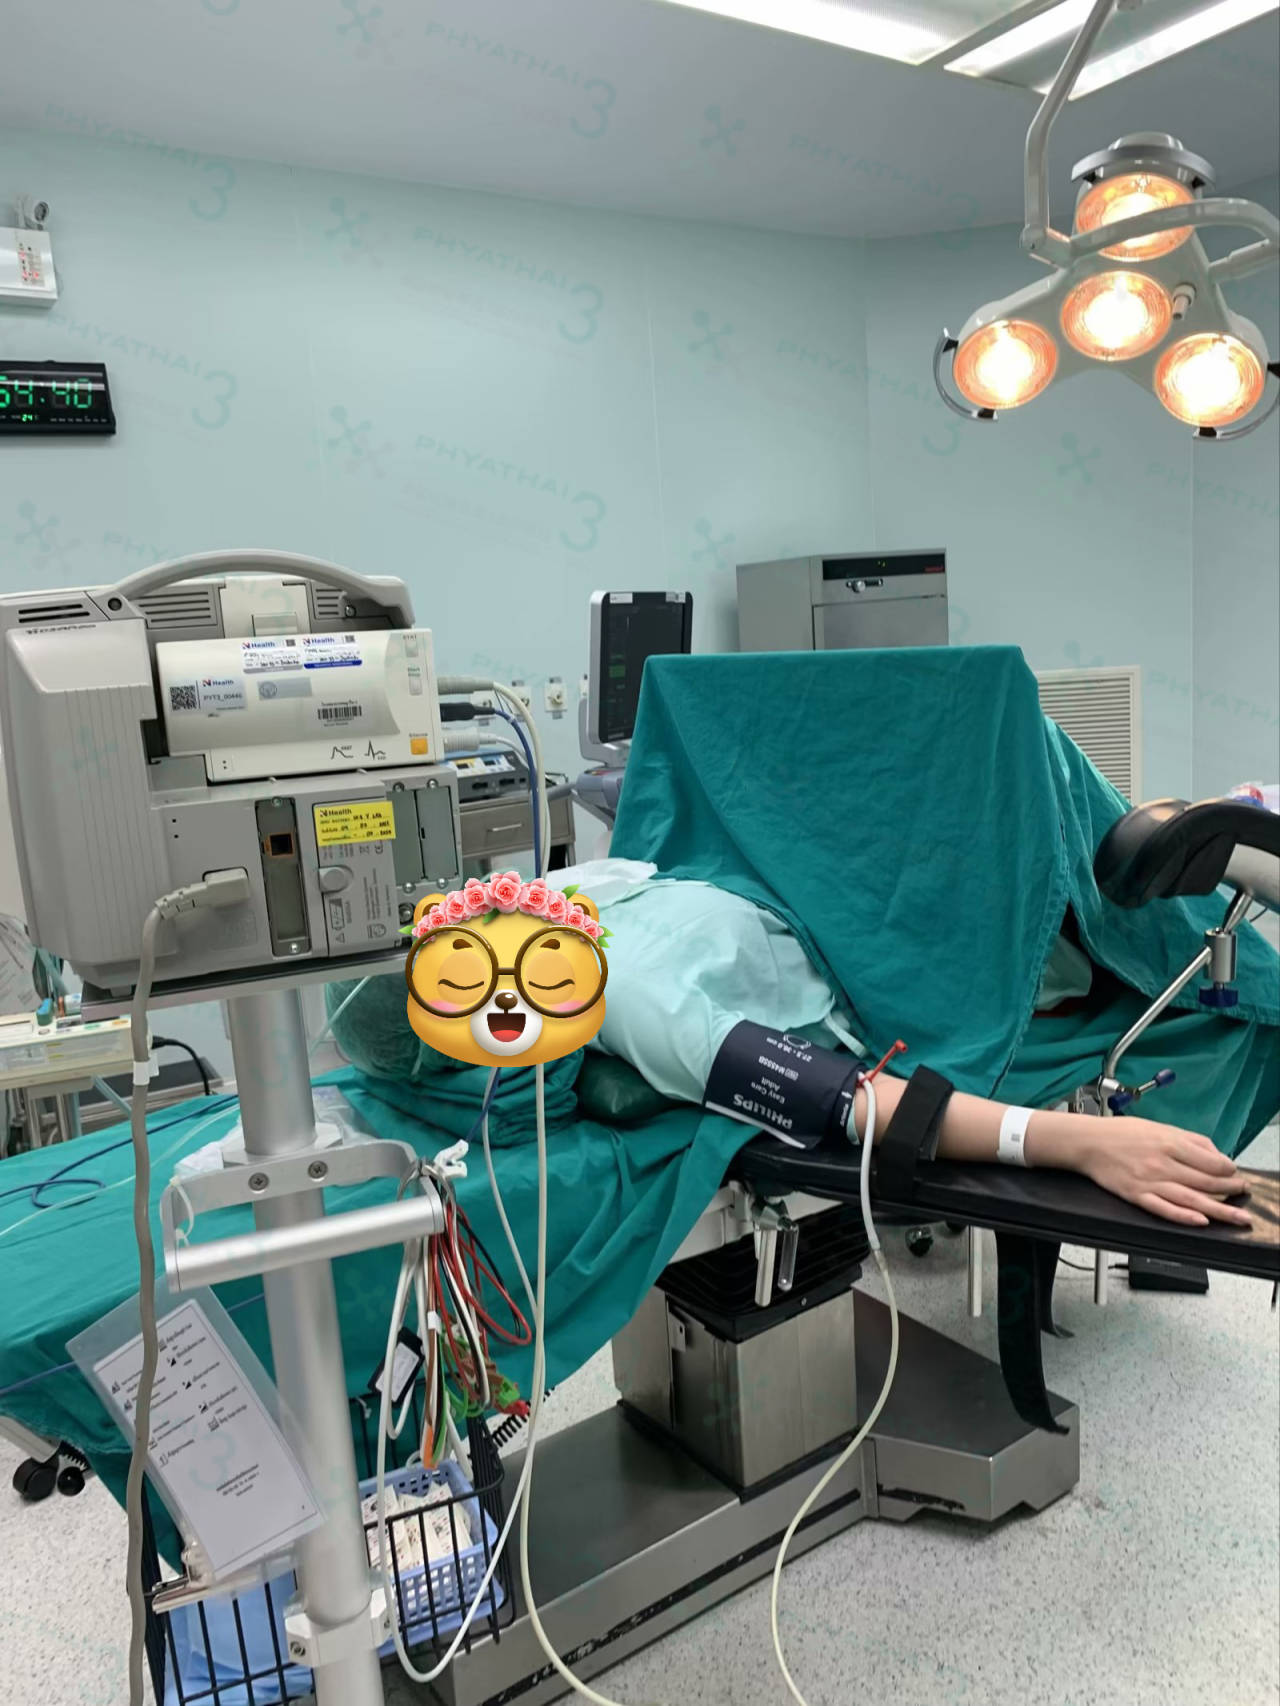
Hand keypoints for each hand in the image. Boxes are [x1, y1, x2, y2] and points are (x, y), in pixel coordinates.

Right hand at [1075, 1120, 1252, 1227]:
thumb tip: (1216, 1155)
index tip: (1236, 1174)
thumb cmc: (1122, 1133)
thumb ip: (1190, 1140)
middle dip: (1230, 1190)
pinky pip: (1163, 1209)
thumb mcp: (1159, 1127)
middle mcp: (1162, 1163)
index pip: (1210, 1161)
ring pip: (1191, 1199)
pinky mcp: (1136, 1196)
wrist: (1088, 1143)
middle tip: (1243, 1194)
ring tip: (1238, 1217)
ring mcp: (1149, 1181)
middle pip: (1206, 1182)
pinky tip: (1200, 1221)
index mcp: (1169, 1142)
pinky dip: (1183, 1217)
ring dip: (1219, 1210)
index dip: (1229, 1170)